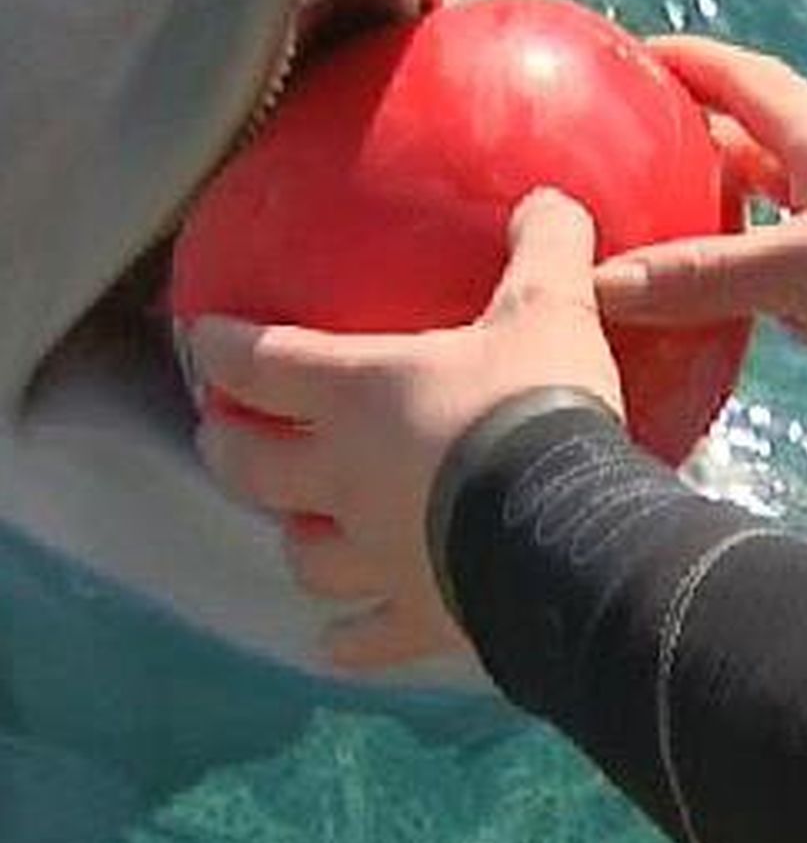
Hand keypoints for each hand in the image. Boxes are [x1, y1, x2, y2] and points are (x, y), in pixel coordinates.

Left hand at [190, 189, 623, 672]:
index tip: (201, 337)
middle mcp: (345, 479)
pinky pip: (367, 642)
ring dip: (294, 539)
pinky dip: (349, 643)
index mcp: (359, 396)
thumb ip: (544, 248)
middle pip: (251, 466)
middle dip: (226, 445)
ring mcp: (374, 557)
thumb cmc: (543, 407)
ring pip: (304, 556)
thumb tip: (547, 199)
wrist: (568, 529)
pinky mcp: (417, 617)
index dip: (223, 346)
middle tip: (224, 433)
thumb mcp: (552, 309)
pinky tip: (339, 644)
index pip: (263, 362)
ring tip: (302, 528)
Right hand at [595, 36, 806, 397]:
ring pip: (761, 224)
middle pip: (745, 151)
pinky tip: (704, 312)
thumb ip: (707, 274)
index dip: (689, 62)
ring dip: (711, 227)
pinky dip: (737, 294)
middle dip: (688, 146)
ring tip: (644, 237)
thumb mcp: (806, 262)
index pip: (743, 81)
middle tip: (620, 158)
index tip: (631, 54)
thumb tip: (602, 285)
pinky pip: (777, 289)